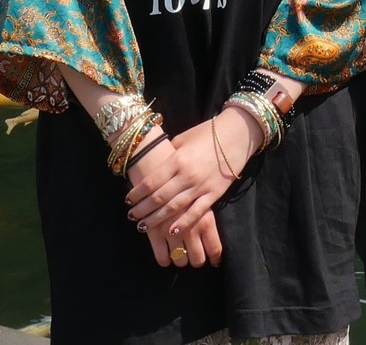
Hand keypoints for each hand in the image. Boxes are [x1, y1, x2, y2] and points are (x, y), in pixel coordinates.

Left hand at [126, 109, 258, 257]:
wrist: (237, 134)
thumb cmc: (207, 133)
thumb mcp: (183, 139)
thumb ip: (169, 154)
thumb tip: (155, 165)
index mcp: (177, 159)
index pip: (151, 182)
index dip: (137, 194)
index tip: (128, 200)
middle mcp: (186, 175)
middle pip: (159, 198)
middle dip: (142, 209)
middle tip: (131, 216)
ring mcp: (201, 186)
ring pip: (174, 208)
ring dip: (156, 219)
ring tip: (143, 226)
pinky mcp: (214, 194)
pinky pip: (196, 212)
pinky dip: (183, 223)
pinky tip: (171, 231)